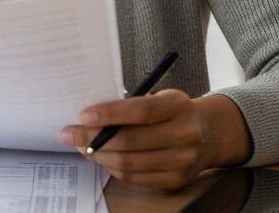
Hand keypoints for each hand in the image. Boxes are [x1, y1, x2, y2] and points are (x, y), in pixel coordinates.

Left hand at [57, 91, 250, 191]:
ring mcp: (181, 162)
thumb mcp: (159, 97)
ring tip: (81, 146)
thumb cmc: (172, 112)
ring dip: (98, 155)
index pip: (141, 111)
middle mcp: (185, 135)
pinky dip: (111, 167)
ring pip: (129, 163)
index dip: (109, 114)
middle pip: (131, 141)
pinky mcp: (174, 181)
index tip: (83, 115)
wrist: (209, 134)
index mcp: (179, 107)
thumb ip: (130, 104)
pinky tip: (100, 157)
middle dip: (92, 138)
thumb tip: (89, 114)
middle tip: (69, 133)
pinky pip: (134, 177)